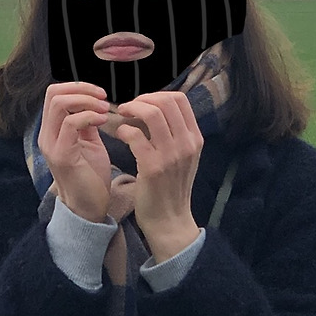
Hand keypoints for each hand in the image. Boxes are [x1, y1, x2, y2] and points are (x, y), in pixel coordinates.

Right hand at [40, 81, 112, 222]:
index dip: (77, 87)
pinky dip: (89, 116)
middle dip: (81, 89)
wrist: (89, 208)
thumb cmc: (91, 177)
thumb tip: (93, 103)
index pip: (54, 94)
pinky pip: (71, 123)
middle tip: (103, 97)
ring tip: (105, 109)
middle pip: (53, 93)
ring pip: (60, 103)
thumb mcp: (89, 143)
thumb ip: (86, 123)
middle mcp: (46, 135)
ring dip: (86, 101)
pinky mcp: (62, 155)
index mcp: (52, 130)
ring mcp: (51, 145)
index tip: (100, 94)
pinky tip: (104, 121)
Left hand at [111, 91, 202, 261]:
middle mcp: (187, 144)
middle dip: (143, 99)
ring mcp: (171, 156)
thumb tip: (155, 108)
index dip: (157, 95)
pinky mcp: (153, 167)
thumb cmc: (170, 187)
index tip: (142, 103)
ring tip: (122, 116)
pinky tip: (120, 134)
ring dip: (132, 109)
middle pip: (166, 102)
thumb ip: (175, 133)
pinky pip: (136, 135)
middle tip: (128, 107)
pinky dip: (124, 130)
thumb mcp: (182, 157)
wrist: (169, 220)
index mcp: (195, 138)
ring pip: (152, 114)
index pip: (180, 100)